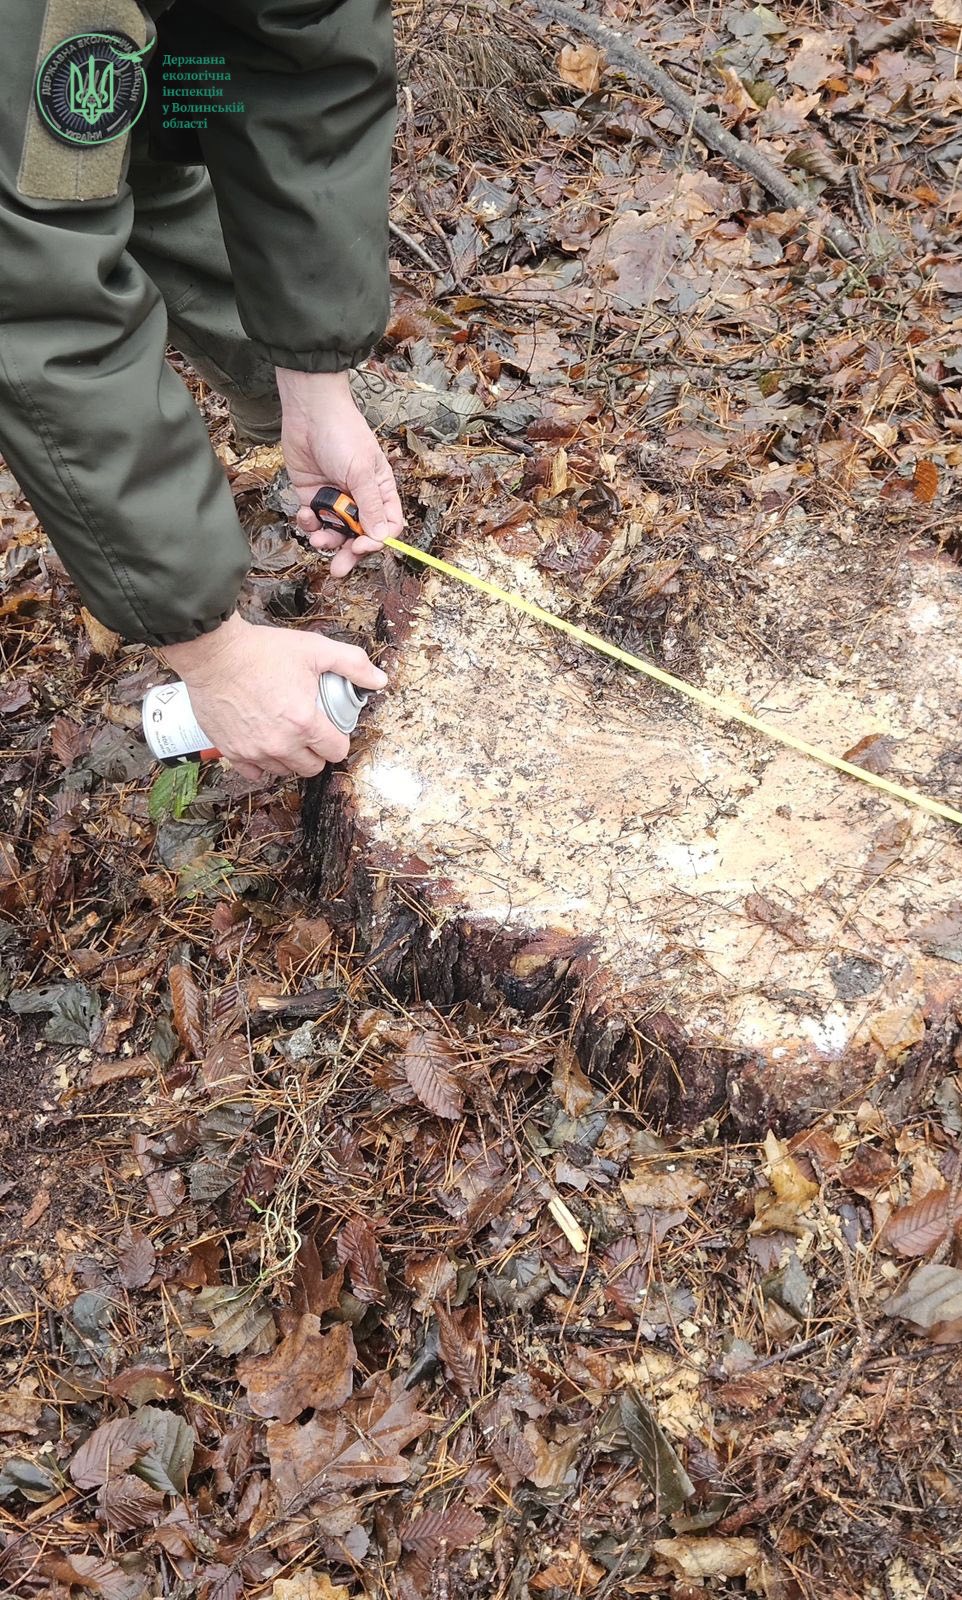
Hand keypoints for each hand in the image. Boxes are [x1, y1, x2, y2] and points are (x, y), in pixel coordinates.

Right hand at [162, 614, 386, 780]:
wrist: (214, 653)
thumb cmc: (262, 651)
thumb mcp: (315, 650)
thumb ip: (352, 665)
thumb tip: (379, 680)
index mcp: (304, 723)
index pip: (336, 752)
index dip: (338, 740)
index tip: (332, 729)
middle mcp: (280, 744)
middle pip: (311, 768)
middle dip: (317, 753)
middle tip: (311, 734)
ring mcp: (254, 751)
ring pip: (283, 771)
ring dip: (290, 758)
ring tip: (288, 736)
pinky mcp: (231, 751)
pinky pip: (254, 773)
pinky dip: (262, 764)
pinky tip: (264, 745)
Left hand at [276, 368, 403, 576]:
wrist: (309, 412)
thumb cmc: (343, 434)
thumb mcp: (361, 471)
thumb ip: (370, 507)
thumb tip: (381, 538)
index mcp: (380, 491)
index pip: (386, 526)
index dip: (376, 541)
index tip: (361, 546)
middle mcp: (359, 498)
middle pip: (359, 536)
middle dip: (348, 553)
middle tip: (338, 569)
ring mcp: (335, 498)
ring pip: (334, 532)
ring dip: (326, 539)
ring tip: (317, 537)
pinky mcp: (312, 495)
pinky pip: (313, 520)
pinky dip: (309, 522)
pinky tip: (306, 512)